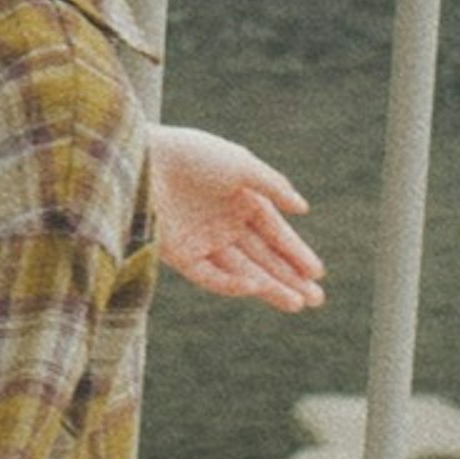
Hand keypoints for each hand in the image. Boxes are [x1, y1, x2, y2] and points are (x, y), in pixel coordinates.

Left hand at [148, 125, 323, 313]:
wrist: (142, 160)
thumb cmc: (191, 154)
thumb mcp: (240, 163)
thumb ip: (272, 185)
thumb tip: (303, 208)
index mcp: (241, 199)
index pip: (275, 232)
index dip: (296, 252)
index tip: (317, 273)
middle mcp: (225, 223)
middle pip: (263, 257)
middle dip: (290, 277)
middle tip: (316, 300)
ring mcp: (203, 241)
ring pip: (243, 271)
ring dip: (270, 287)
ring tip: (296, 303)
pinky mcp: (181, 255)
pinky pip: (211, 275)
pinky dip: (233, 283)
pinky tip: (256, 287)